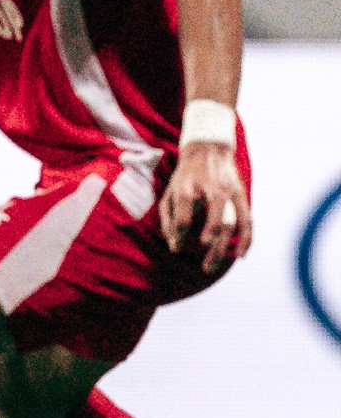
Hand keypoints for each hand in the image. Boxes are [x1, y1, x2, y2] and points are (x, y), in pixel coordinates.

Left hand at [158, 142, 252, 274]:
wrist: (209, 150)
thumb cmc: (185, 177)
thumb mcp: (170, 192)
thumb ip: (169, 218)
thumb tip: (173, 246)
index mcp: (188, 185)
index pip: (184, 214)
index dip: (180, 232)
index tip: (177, 248)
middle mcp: (213, 189)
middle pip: (217, 221)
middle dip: (211, 247)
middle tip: (203, 267)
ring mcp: (230, 193)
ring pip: (234, 224)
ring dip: (226, 248)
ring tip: (215, 266)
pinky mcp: (242, 196)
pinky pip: (248, 221)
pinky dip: (246, 239)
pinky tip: (239, 255)